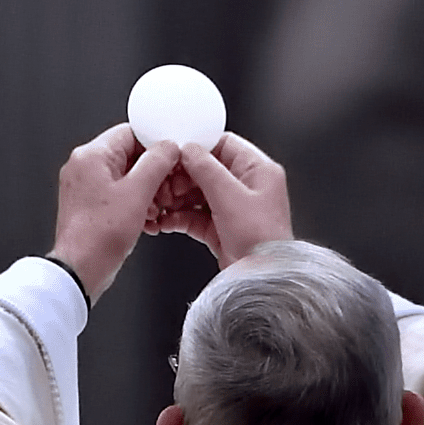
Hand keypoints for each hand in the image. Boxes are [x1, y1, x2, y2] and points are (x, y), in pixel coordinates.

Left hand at [48, 123, 180, 301]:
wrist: (80, 269)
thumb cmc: (99, 236)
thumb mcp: (138, 192)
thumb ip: (157, 162)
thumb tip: (168, 147)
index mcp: (91, 155)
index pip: (130, 132)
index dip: (156, 144)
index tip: (171, 159)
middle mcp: (83, 167)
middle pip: (129, 155)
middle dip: (153, 173)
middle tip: (165, 188)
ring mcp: (84, 187)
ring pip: (125, 176)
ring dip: (146, 190)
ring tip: (154, 208)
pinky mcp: (88, 205)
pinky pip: (117, 194)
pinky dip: (134, 203)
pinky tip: (145, 218)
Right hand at [145, 132, 291, 266]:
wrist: (262, 279)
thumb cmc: (262, 240)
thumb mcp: (231, 196)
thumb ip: (207, 169)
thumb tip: (189, 149)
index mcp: (258, 170)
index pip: (223, 145)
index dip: (197, 148)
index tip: (176, 154)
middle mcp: (246, 187)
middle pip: (205, 170)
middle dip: (181, 177)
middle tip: (166, 184)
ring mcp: (233, 209)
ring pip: (196, 193)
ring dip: (175, 198)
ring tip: (161, 203)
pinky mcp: (220, 229)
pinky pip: (193, 216)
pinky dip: (177, 217)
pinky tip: (165, 221)